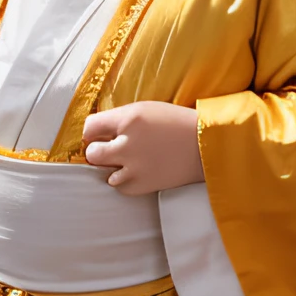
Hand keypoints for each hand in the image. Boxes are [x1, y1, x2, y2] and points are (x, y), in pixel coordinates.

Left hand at [82, 102, 203, 195]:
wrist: (206, 146)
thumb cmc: (177, 123)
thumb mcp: (146, 109)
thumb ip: (120, 119)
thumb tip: (96, 132)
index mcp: (129, 119)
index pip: (89, 127)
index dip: (93, 132)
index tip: (99, 135)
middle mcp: (128, 143)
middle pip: (92, 153)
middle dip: (98, 150)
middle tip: (111, 149)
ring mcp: (135, 167)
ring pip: (103, 171)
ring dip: (113, 167)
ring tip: (130, 160)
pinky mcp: (143, 185)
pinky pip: (119, 186)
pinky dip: (125, 180)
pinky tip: (138, 170)